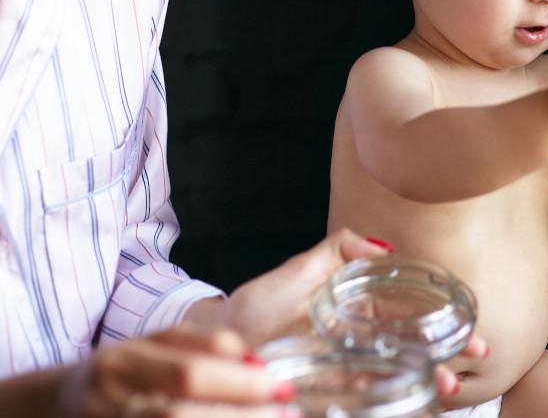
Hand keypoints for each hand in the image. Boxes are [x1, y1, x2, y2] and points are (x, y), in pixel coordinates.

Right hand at [57, 328, 292, 417]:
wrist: (53, 405)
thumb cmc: (120, 372)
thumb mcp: (151, 345)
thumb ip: (201, 345)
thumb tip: (254, 360)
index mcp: (122, 363)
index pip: (188, 372)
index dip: (239, 382)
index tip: (282, 387)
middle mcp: (109, 402)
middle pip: (178, 416)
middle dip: (239, 416)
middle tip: (285, 414)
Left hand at [183, 229, 487, 399]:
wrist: (218, 344)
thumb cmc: (256, 306)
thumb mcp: (298, 270)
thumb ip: (338, 251)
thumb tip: (383, 246)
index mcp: (359, 312)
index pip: (411, 315)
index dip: (443, 319)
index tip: (470, 326)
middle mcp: (359, 344)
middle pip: (413, 350)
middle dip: (448, 356)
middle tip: (473, 359)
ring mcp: (347, 372)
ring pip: (398, 379)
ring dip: (427, 383)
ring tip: (446, 385)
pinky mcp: (330, 396)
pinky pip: (367, 401)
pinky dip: (392, 402)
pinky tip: (411, 403)